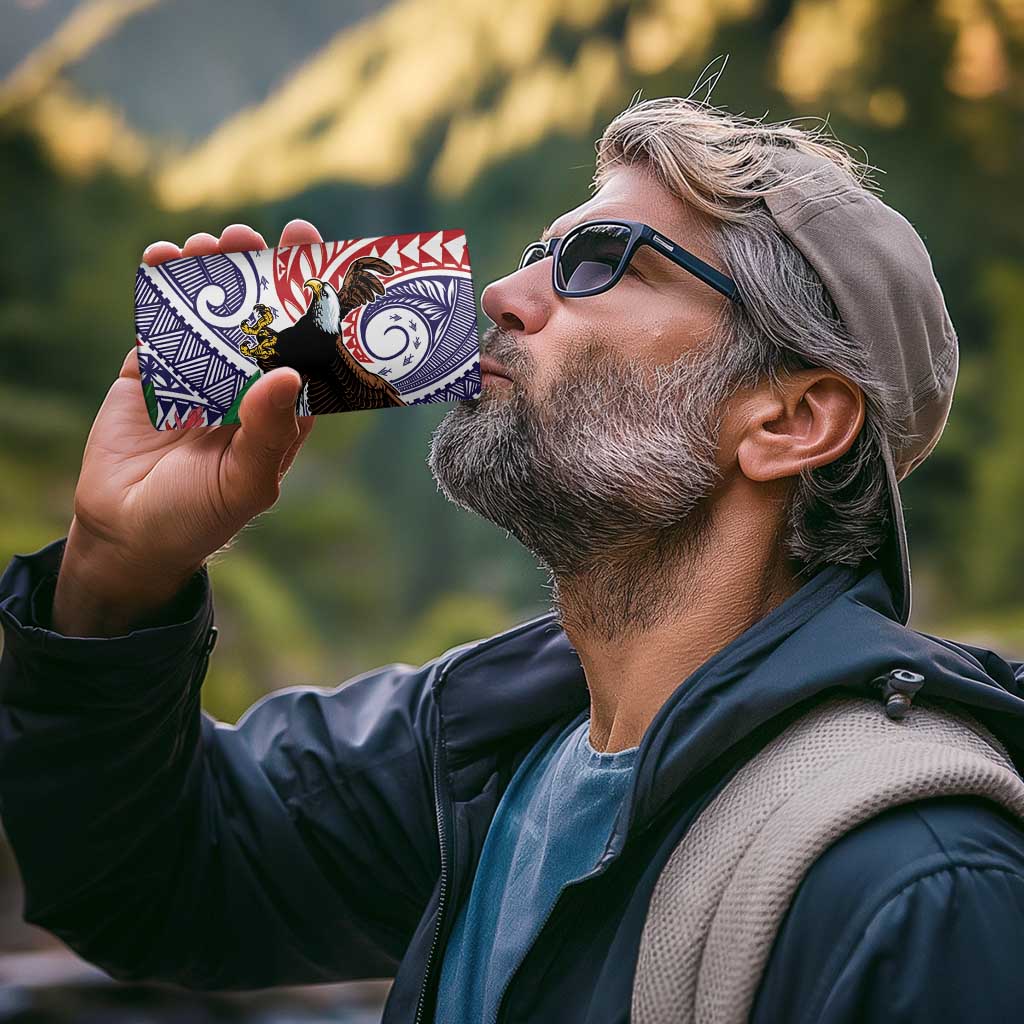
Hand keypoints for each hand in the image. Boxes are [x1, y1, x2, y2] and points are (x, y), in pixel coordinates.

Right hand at [53, 220, 323, 635]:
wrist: (127, 534)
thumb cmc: (199, 517)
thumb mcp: (245, 482)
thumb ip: (269, 432)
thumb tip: (288, 373)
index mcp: (281, 409)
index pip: (305, 346)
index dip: (313, 302)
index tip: (316, 255)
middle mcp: (245, 384)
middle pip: (259, 317)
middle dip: (258, 272)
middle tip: (254, 236)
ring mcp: (198, 374)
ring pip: (211, 310)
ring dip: (212, 272)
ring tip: (211, 243)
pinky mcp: (152, 371)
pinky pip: (160, 321)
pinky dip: (161, 288)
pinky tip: (163, 258)